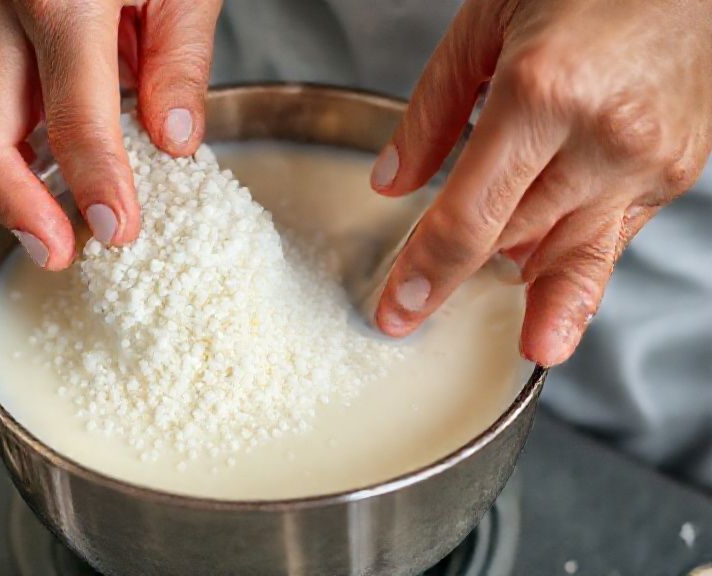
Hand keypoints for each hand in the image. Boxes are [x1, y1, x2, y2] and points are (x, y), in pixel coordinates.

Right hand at [0, 0, 221, 268]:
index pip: (74, 116)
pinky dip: (18, 150)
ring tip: (60, 228)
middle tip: (58, 253)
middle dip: (18, 210)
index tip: (117, 230)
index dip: (96, 183)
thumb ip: (179, 60)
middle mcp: (1, 10)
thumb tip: (175, 140)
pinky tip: (54, 180)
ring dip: (14, 188)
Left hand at [370, 0, 711, 365]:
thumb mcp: (484, 21)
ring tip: (510, 340)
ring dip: (531, 295)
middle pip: (516, 242)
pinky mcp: (676, 170)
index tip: (398, 312)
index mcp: (543, 93)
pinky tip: (547, 287)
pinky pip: (611, 235)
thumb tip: (392, 182)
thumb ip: (432, 110)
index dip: (429, 274)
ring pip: (571, 255)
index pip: (471, 218)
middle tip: (416, 306)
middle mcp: (603, 137)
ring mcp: (649, 160)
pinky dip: (573, 261)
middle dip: (464, 280)